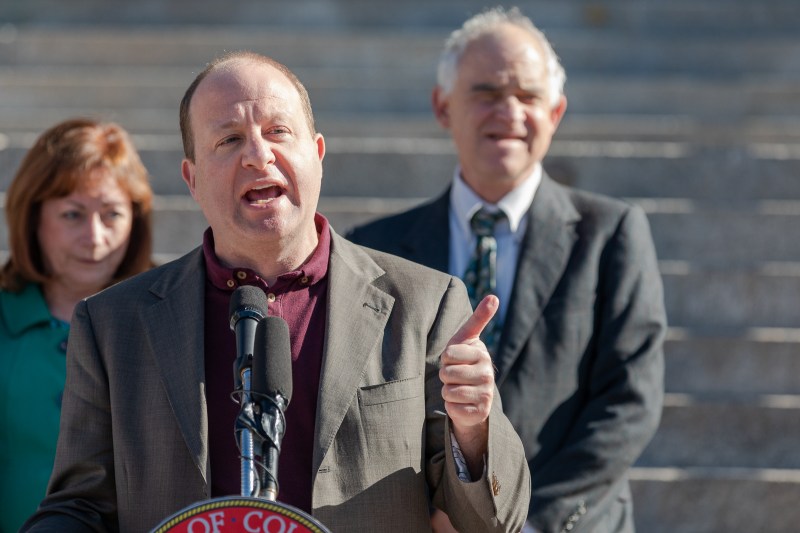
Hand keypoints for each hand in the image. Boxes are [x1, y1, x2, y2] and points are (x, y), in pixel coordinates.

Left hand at [439, 295, 497, 453]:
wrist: (470, 395)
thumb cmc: (463, 361)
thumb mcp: (466, 338)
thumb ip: (479, 317)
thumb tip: (494, 296)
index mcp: (482, 353)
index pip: (448, 353)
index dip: (445, 357)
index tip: (454, 358)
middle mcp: (488, 373)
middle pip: (447, 373)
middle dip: (445, 375)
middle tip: (455, 375)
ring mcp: (486, 394)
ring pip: (448, 391)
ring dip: (447, 391)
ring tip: (457, 388)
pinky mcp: (480, 412)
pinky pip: (452, 407)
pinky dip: (451, 406)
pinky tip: (461, 403)